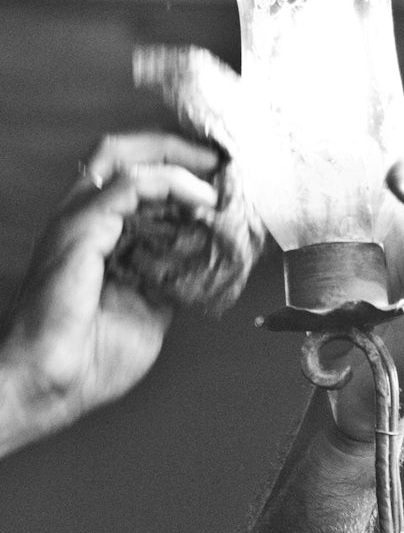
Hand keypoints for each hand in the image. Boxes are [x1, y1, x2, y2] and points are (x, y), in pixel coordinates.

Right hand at [0, 132, 219, 449]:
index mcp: (96, 233)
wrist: (53, 383)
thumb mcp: (152, 307)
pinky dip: (173, 184)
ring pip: (126, 157)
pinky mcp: (81, 230)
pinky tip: (202, 200)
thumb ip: (175, 276)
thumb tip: (211, 261)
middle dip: (179, 148)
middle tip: (222, 163)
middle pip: (125, 151)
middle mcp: (82, 218)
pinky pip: (130, 186)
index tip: (223, 180)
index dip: (179, 168)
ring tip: (220, 182)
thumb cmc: (90, 357)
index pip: (133, 174)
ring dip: (183, 164)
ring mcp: (78, 221)